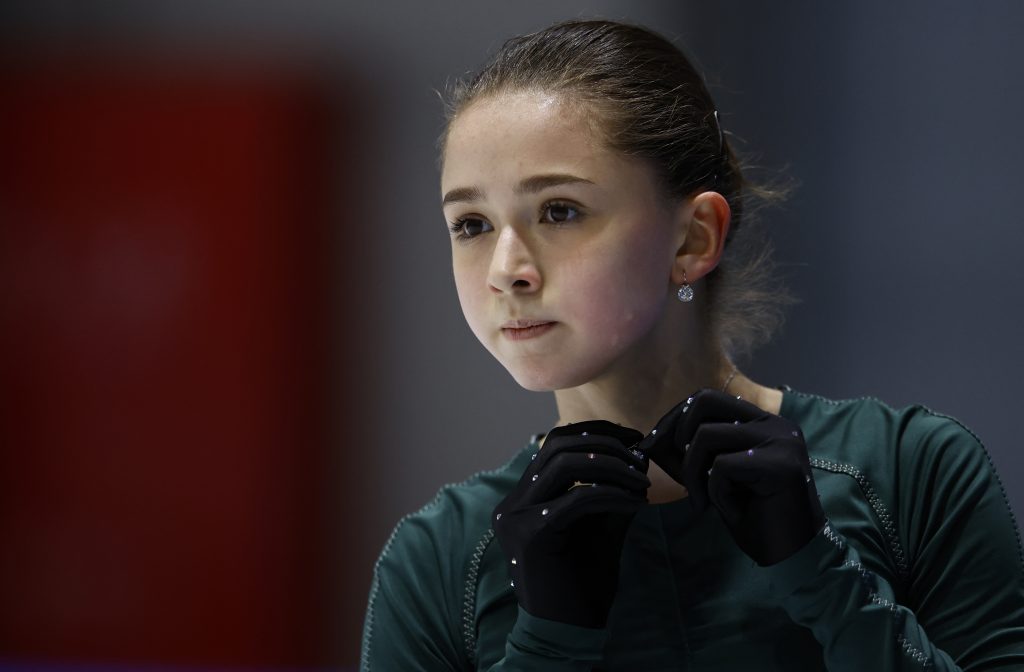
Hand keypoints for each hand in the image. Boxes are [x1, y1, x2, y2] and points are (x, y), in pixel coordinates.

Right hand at [492, 420, 648, 627]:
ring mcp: (515, 518)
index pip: (554, 444)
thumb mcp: (601, 527)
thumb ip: (610, 491)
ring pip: (564, 465)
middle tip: (640, 459)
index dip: (595, 432)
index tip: (633, 438)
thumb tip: (637, 457)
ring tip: (641, 481)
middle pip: (557, 446)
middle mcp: (512, 503)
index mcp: (523, 497)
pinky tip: (636, 504)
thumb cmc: (584, 583)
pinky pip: (576, 499)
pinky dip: (611, 495)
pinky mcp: (529, 536)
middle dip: (605, 445)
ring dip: (610, 466)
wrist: (569, 631)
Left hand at [639, 389, 824, 565]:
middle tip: (685, 476)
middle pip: (704, 402)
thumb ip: (687, 454)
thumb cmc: (751, 516)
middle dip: (680, 438)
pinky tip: (735, 512)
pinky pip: (722, 467)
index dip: (676, 420)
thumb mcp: (711, 478)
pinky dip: (717, 494)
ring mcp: (781, 441)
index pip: (707, 398)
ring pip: (707, 436)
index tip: (656, 448)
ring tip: (707, 502)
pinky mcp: (781, 465)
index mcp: (761, 421)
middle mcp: (775, 423)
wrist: (789, 555)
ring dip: (694, 475)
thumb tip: (651, 440)